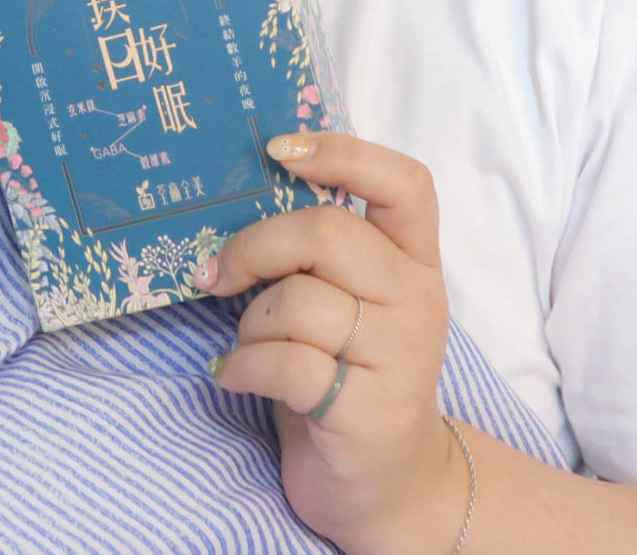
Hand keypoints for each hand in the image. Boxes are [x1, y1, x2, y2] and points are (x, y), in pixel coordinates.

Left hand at [195, 132, 470, 554]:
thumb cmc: (349, 374)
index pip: (406, 185)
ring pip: (299, 303)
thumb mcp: (348, 303)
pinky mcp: (372, 413)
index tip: (277, 151)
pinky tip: (234, 375)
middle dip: (253, 247)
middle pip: (327, 234)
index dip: (342, 152)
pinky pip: (286, 365)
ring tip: (246, 344)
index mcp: (415, 262)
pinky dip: (242, 366)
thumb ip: (319, 253)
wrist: (389, 484)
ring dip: (248, 323)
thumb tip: (239, 193)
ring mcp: (402, 359)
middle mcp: (419, 302)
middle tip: (217, 275)